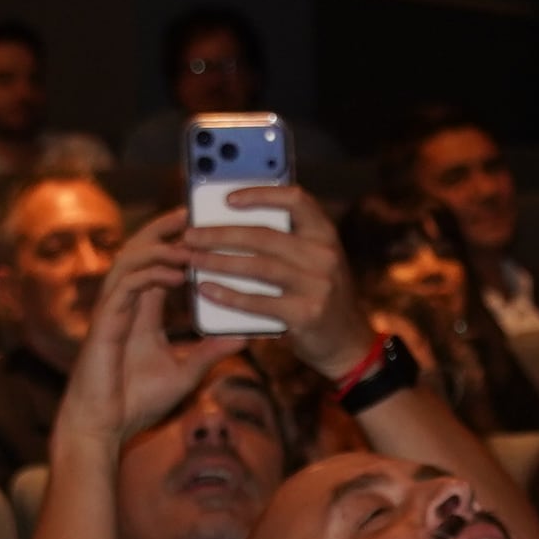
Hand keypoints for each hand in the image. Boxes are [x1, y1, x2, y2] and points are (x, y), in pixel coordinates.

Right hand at [55, 219, 246, 447]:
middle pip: (140, 249)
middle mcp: (125, 303)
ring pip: (131, 260)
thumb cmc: (136, 402)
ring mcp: (112, 310)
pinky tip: (176, 273)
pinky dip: (151, 273)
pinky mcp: (105, 323)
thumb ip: (210, 352)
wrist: (104, 427)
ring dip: (161, 247)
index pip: (158, 263)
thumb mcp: (185, 372)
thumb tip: (244, 338)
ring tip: (190, 240)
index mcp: (141, 310)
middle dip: (164, 228)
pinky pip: (126, 285)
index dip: (175, 241)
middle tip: (192, 211)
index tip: (202, 225)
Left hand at [184, 181, 366, 379]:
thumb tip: (230, 221)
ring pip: (257, 267)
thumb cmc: (320, 296)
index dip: (259, 194)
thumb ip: (286, 241)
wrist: (349, 344)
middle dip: (220, 234)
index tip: (227, 198)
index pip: (294, 199)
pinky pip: (259, 302)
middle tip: (190, 235)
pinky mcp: (306, 315)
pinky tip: (206, 289)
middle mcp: (325, 255)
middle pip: (264, 235)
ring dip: (218, 262)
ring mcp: (318, 286)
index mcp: (325, 234)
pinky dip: (228, 295)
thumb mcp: (314, 261)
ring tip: (191, 259)